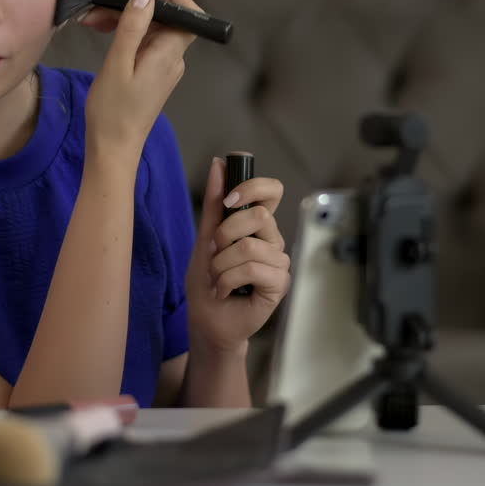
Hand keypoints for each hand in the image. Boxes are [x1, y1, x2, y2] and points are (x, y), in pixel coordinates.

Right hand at [81, 0, 197, 155]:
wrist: (113, 148)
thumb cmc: (113, 112)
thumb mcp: (117, 64)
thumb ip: (133, 27)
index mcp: (169, 54)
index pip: (187, 14)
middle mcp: (172, 59)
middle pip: (163, 20)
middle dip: (134, 8)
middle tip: (98, 11)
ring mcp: (163, 68)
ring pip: (151, 31)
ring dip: (125, 21)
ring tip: (92, 21)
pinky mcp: (152, 75)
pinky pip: (144, 46)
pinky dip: (126, 36)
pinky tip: (103, 35)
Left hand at [185, 157, 290, 353]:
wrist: (207, 321)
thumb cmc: (207, 282)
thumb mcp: (204, 238)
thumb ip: (214, 204)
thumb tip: (218, 164)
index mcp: (257, 225)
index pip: (272, 191)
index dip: (254, 187)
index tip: (230, 200)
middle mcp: (272, 240)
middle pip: (260, 215)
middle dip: (225, 234)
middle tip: (213, 254)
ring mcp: (279, 262)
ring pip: (250, 246)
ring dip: (221, 265)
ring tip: (216, 279)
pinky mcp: (280, 284)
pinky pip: (253, 269)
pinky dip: (228, 280)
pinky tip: (224, 291)